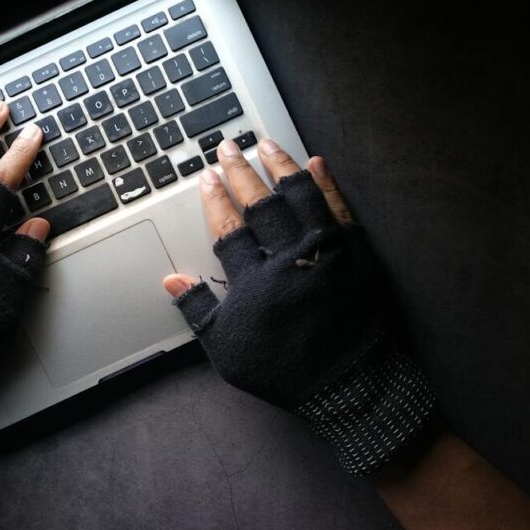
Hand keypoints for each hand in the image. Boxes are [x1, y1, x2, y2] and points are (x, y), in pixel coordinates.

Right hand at [162, 138, 435, 476]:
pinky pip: (341, 208)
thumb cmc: (284, 370)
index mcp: (254, 280)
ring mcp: (327, 251)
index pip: (228, 228)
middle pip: (261, 204)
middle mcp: (290, 257)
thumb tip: (171, 280)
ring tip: (266, 143)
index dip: (215, 199)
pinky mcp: (359, 253)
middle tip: (228, 148)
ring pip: (300, 196)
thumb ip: (199, 310)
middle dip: (240, 172)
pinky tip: (316, 163)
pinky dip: (328, 183)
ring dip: (281, 166)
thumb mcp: (228, 349)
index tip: (207, 177)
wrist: (348, 385)